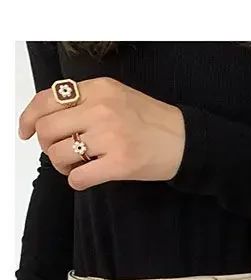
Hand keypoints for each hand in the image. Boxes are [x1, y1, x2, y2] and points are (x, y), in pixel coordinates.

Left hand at [18, 78, 185, 190]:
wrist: (186, 141)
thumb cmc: (153, 122)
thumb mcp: (117, 96)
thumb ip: (87, 100)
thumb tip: (52, 117)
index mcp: (98, 89)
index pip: (47, 100)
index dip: (29, 118)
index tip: (26, 131)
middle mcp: (101, 110)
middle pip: (47, 130)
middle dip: (48, 145)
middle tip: (61, 151)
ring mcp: (110, 138)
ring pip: (59, 155)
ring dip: (63, 165)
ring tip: (78, 165)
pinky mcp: (120, 164)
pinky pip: (79, 177)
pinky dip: (76, 181)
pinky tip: (86, 178)